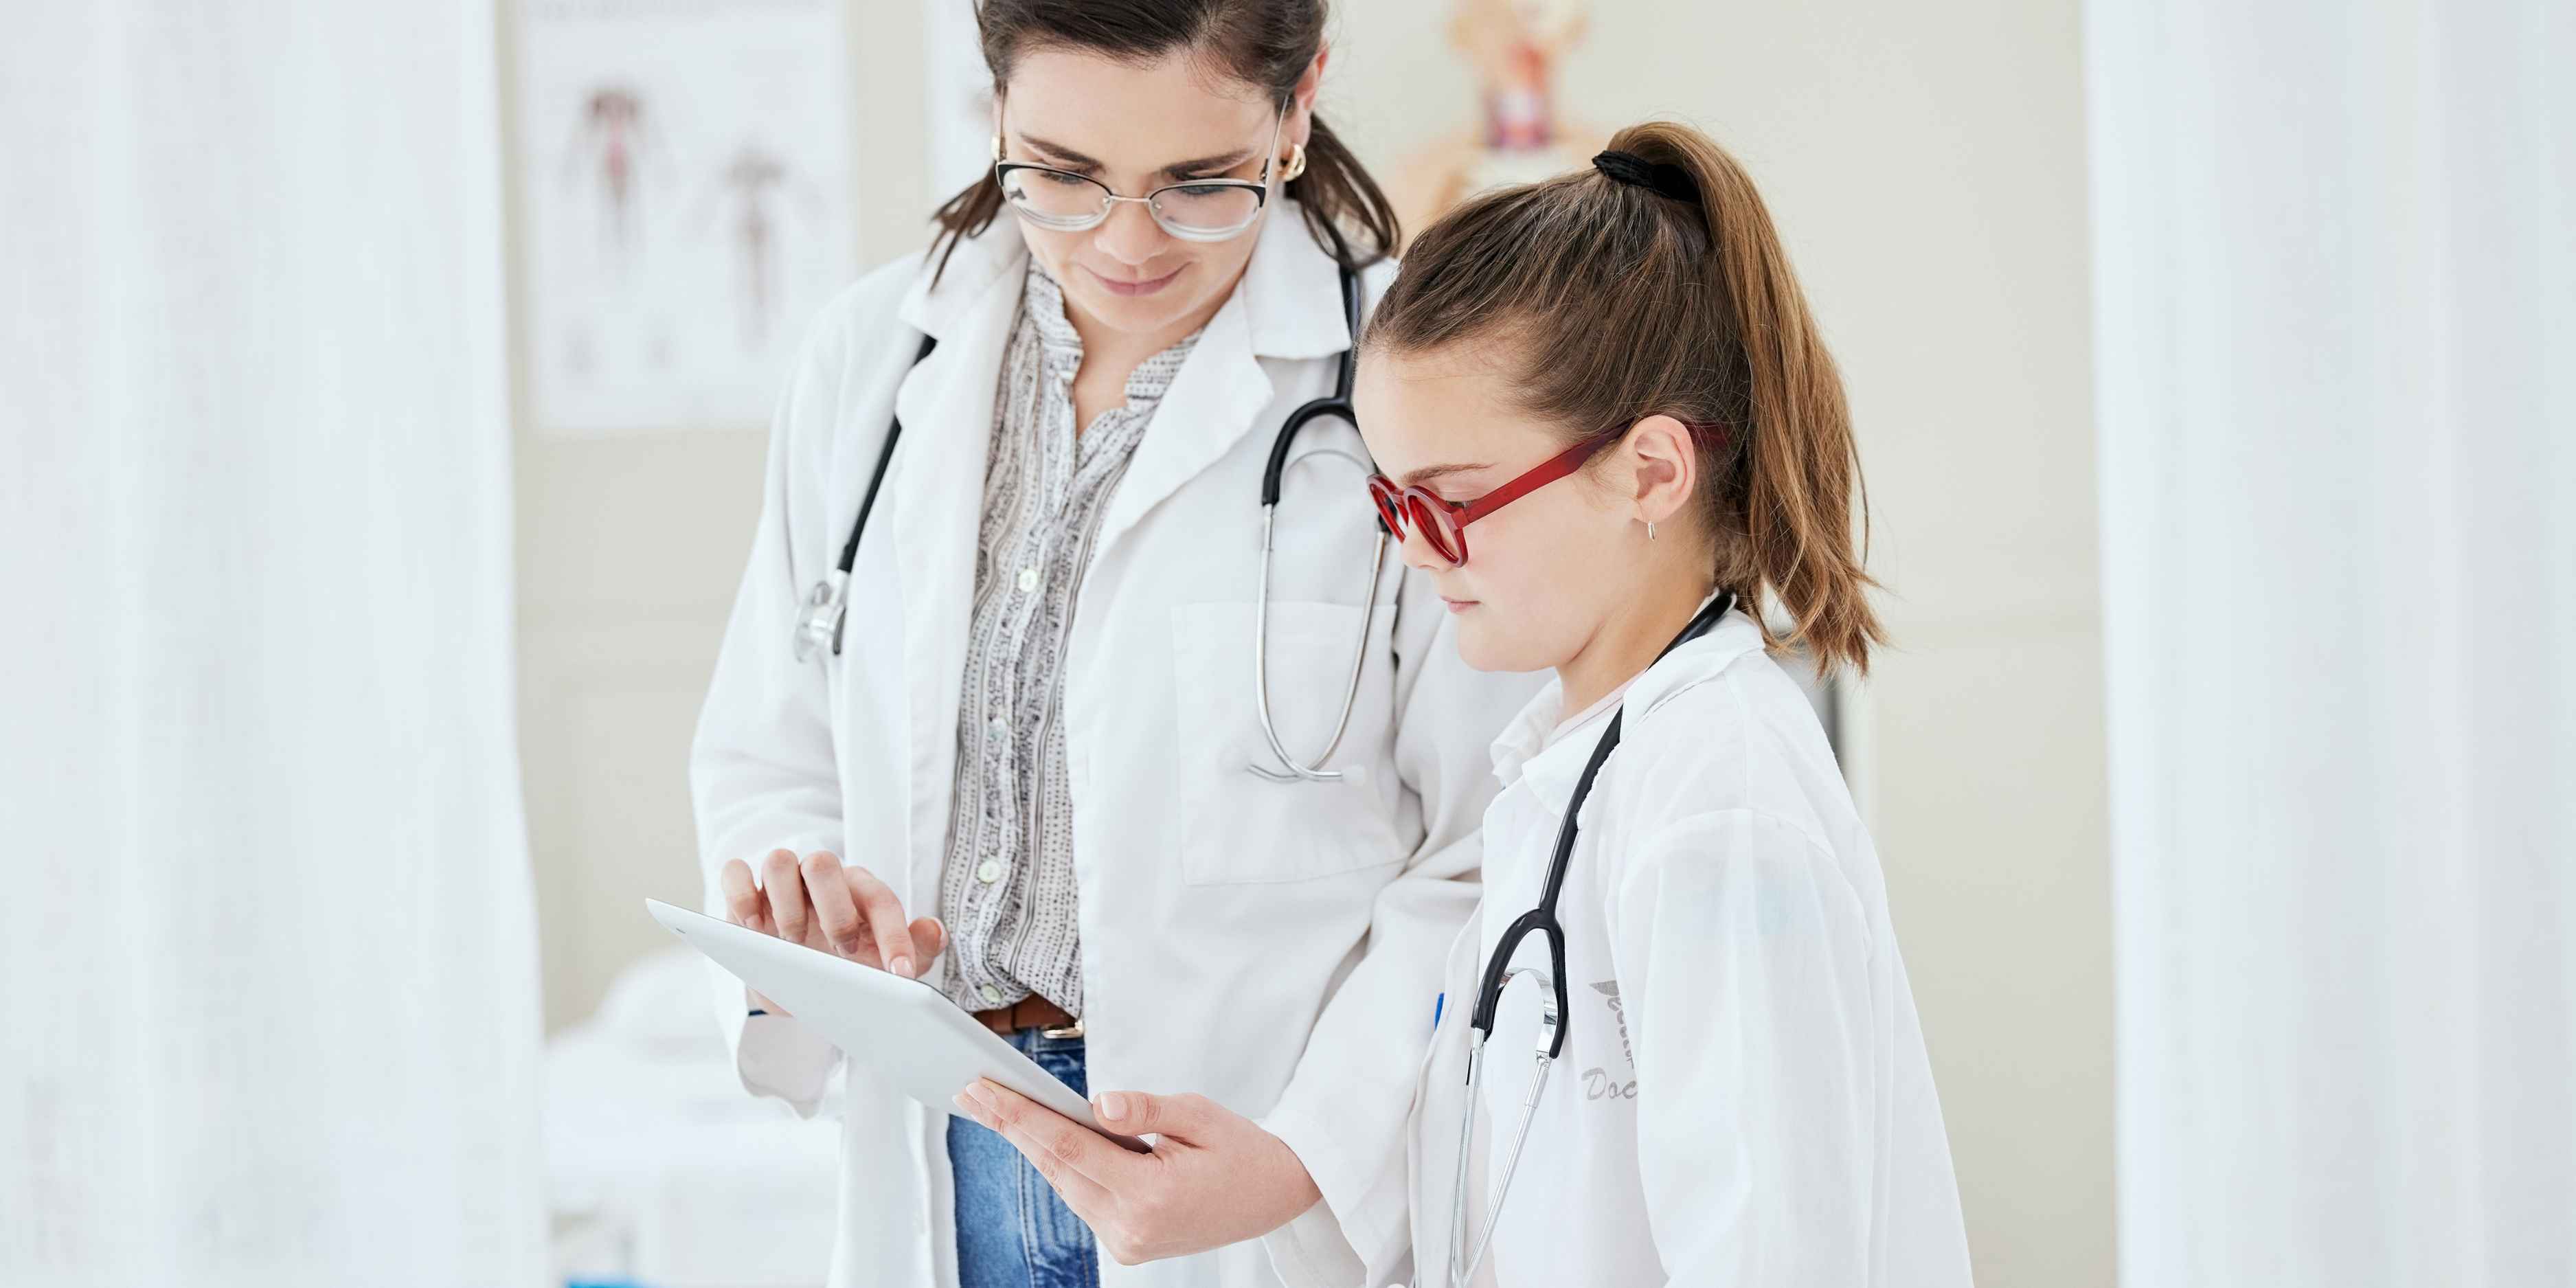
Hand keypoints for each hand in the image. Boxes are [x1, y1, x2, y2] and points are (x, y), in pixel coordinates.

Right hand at [719, 849, 945, 1013]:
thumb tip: (934, 931)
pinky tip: (753, 929)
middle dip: (834, 910)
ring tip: (792, 945)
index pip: (880, 900)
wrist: (798, 979)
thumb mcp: (881, 963)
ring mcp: (780, 883)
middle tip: (841, 951)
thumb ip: (915, 948)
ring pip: (779, 861)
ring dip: (786, 904)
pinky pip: (735, 872)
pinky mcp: (744, 892)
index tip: (899, 974)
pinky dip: (741, 895)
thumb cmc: (845, 963)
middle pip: (824, 863)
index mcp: (858, 891)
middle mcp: (820, 879)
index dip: (894, 936)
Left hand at [951, 1080, 1322, 1264]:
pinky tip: (1038, 1136)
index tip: (984, 1090)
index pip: (1068, 1148)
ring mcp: (1128, 1242)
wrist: (1278, 1195)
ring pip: (1064, 1185)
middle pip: (1056, 1168)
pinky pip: (1082, 1197)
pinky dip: (1060, 1165)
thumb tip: (1096, 1103)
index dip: (1020, 1117)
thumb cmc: (1244, 1149)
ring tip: (995, 1107)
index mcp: (1150, 1196)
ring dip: (1031, 1145)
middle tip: (971, 1091)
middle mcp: (1131, 1228)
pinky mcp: (1128, 1243)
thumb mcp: (1200, 1114)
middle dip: (1011, 1127)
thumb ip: (1144, 1109)